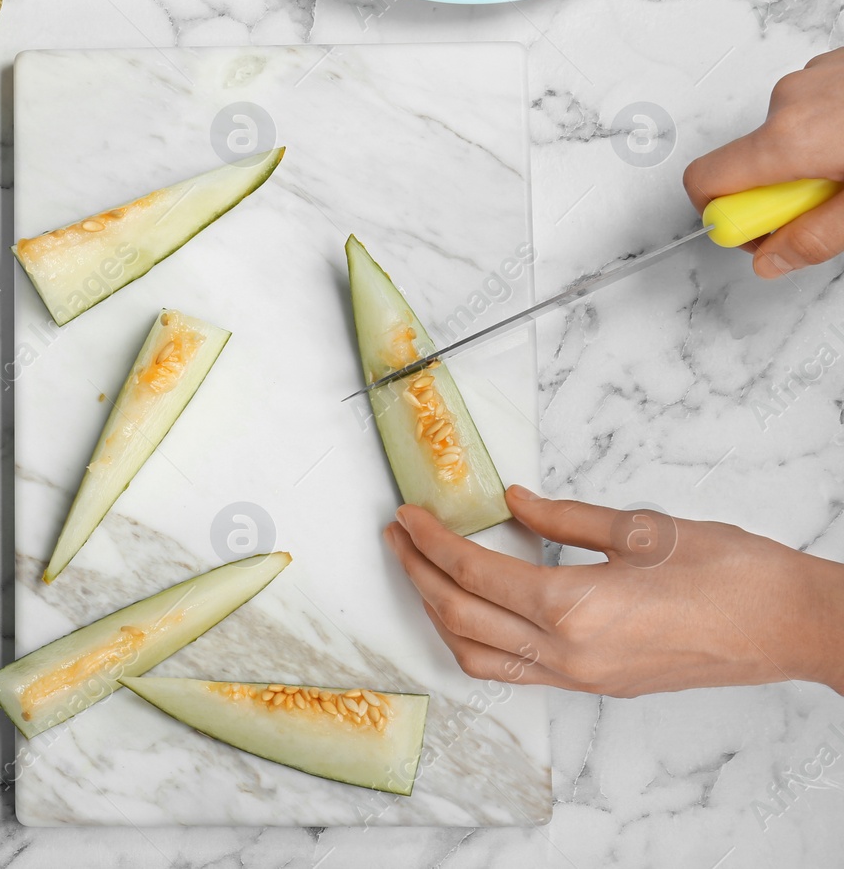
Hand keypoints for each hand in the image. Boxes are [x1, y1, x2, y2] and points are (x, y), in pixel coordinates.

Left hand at [383, 486, 843, 696]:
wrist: (792, 626)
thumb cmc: (733, 574)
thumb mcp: (643, 528)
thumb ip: (565, 518)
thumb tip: (513, 503)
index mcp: (574, 609)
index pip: (473, 573)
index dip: (430, 542)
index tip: (407, 516)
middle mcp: (568, 654)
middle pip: (461, 618)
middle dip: (418, 575)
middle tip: (397, 537)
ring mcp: (581, 678)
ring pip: (479, 656)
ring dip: (440, 613)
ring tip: (423, 570)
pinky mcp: (596, 685)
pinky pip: (514, 671)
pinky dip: (478, 639)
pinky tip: (474, 605)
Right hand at [684, 47, 843, 278]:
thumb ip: (813, 237)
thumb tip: (769, 260)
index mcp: (789, 138)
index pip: (706, 183)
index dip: (722, 217)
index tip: (759, 232)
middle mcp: (790, 99)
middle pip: (750, 163)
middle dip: (782, 190)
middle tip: (833, 200)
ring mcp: (812, 75)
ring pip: (784, 137)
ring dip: (810, 160)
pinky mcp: (834, 64)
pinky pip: (810, 109)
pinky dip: (829, 131)